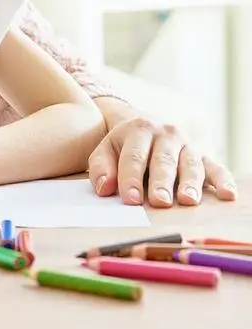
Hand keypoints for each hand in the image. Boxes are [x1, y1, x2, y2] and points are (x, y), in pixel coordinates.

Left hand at [88, 114, 236, 206]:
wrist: (146, 127)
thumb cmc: (124, 146)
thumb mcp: (106, 150)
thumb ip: (101, 168)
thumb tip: (104, 188)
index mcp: (139, 130)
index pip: (133, 157)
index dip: (131, 178)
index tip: (130, 199)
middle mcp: (166, 134)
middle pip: (163, 161)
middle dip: (161, 182)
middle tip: (159, 201)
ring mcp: (187, 145)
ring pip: (190, 165)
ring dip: (189, 183)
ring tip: (187, 200)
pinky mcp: (205, 156)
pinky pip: (216, 167)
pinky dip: (223, 180)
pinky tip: (227, 194)